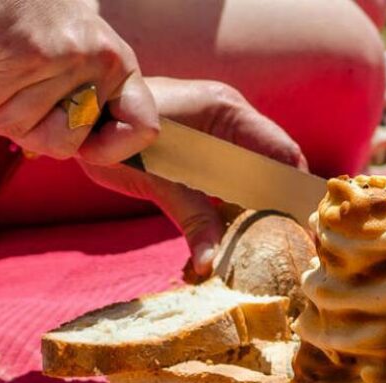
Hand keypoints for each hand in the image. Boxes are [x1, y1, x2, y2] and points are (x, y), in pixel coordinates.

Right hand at [0, 0, 159, 162]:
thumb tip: (77, 147)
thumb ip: (78, 95)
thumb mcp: (69, 50)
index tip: (80, 145)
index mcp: (117, 64)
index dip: (110, 148)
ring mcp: (62, 57)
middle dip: (20, 132)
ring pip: (12, 124)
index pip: (142, 127)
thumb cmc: (23, 14)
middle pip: (59, 144)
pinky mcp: (23, 52)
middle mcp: (99, 61)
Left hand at [79, 76, 306, 281]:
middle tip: (290, 246)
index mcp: (227, 112)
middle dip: (281, 204)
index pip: (283, 153)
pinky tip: (233, 234)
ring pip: (253, 173)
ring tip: (267, 245)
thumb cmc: (113, 138)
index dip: (297, 191)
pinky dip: (235, 203)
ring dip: (258, 207)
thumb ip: (191, 219)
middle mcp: (229, 117)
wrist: (79, 119)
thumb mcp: (155, 181)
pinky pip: (230, 177)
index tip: (306, 228)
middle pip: (273, 165)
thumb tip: (211, 266)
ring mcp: (216, 131)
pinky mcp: (200, 148)